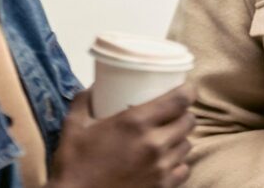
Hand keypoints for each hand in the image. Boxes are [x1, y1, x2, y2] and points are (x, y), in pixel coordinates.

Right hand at [47, 84, 196, 187]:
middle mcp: (154, 143)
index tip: (185, 88)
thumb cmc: (74, 162)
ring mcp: (161, 168)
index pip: (179, 100)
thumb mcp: (74, 125)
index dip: (187, 91)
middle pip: (188, 121)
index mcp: (136, 122)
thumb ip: (85, 100)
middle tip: (173, 113)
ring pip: (187, 145)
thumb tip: (95, 86)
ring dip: (180, 138)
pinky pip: (183, 169)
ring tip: (168, 136)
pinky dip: (178, 163)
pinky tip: (166, 161)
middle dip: (184, 114)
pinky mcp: (162, 186)